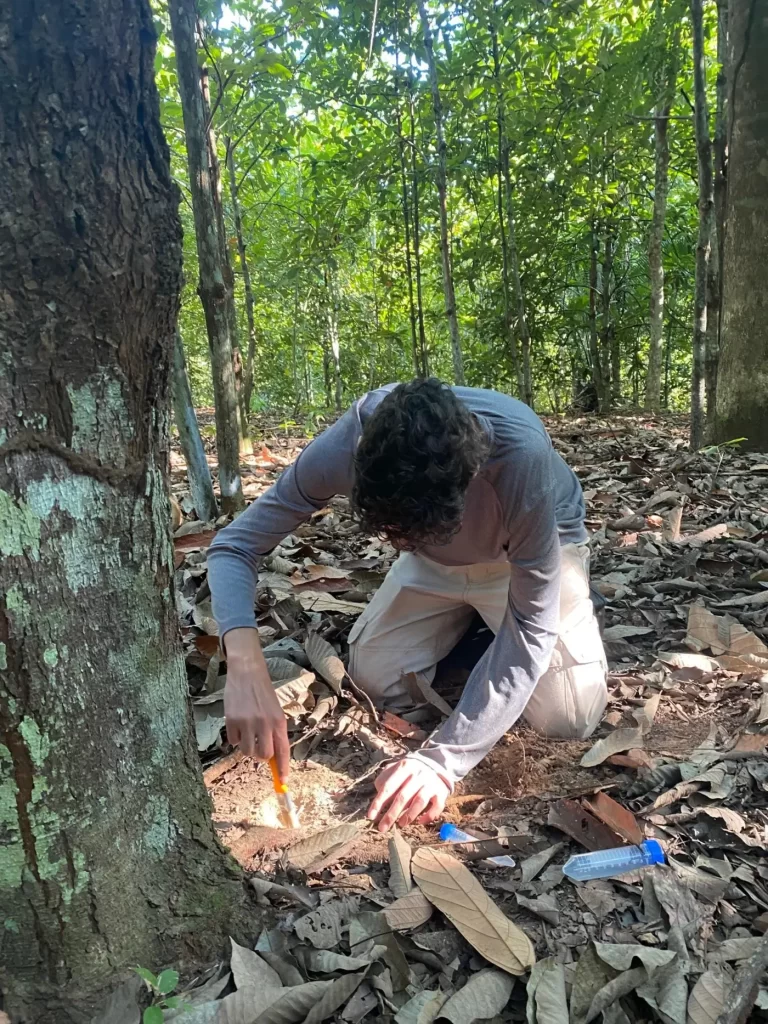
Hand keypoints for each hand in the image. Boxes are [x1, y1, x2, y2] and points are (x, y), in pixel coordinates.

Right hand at [223, 628, 289, 777]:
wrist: (247, 671)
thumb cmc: (263, 692)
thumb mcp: (275, 710)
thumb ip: (274, 731)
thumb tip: (272, 757)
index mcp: (279, 721)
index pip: (283, 751)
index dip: (283, 768)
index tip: (283, 782)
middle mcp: (265, 723)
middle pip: (264, 755)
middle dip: (260, 755)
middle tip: (258, 747)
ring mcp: (247, 722)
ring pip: (246, 751)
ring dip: (246, 747)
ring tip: (247, 732)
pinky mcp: (232, 720)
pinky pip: (233, 741)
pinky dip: (234, 737)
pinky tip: (237, 723)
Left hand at [367, 758, 449, 831]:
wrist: (435, 764)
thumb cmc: (409, 772)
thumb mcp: (396, 770)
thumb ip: (385, 781)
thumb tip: (377, 800)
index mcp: (404, 767)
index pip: (388, 787)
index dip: (378, 802)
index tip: (370, 817)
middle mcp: (418, 774)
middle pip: (402, 797)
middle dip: (391, 815)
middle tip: (382, 828)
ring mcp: (431, 783)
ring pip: (419, 802)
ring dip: (409, 816)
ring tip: (400, 824)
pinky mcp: (441, 792)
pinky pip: (436, 807)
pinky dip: (428, 816)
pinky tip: (419, 821)